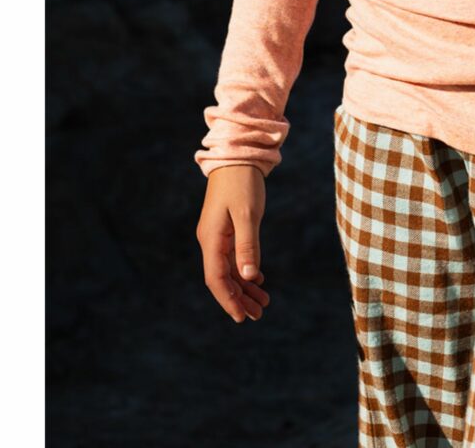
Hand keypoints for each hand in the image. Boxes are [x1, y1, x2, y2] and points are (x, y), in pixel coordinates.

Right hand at [195, 164, 270, 322]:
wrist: (237, 157)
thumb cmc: (242, 184)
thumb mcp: (247, 215)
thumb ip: (247, 247)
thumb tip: (246, 278)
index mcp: (211, 238)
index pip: (216, 279)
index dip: (229, 300)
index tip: (243, 318)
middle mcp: (211, 240)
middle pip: (222, 278)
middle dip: (239, 299)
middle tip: (259, 314)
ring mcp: (218, 235)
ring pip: (229, 270)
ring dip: (244, 287)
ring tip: (264, 302)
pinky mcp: (227, 230)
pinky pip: (233, 258)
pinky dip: (245, 271)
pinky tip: (258, 279)